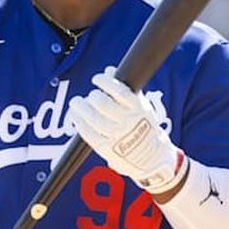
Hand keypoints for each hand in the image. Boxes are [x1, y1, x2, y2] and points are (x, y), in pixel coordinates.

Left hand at [67, 67, 184, 193]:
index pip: (119, 91)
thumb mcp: (141, 106)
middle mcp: (128, 122)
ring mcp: (117, 137)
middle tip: (90, 95)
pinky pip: (88, 134)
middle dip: (92, 96)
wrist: (152, 158)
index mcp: (139, 109)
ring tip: (76, 103)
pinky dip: (79, 122)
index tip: (97, 79)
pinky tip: (76, 116)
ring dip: (80, 108)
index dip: (104, 82)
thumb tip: (110, 70)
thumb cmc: (143, 126)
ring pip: (93, 119)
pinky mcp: (107, 149)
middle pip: (103, 104)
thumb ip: (125, 89)